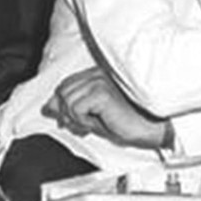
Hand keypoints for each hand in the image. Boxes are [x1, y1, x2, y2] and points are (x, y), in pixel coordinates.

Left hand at [42, 67, 169, 149]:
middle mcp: (98, 73)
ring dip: (77, 118)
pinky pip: (76, 108)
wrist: (152, 127)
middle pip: (62, 91)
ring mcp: (100, 80)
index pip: (65, 85)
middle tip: (85, 125)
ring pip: (67, 100)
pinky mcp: (102, 92)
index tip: (74, 121)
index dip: (63, 105)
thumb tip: (48, 106)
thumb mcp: (94, 115)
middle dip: (68, 113)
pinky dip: (83, 120)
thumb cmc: (129, 122)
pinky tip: (99, 122)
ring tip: (95, 123)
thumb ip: (71, 108)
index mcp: (97, 74)